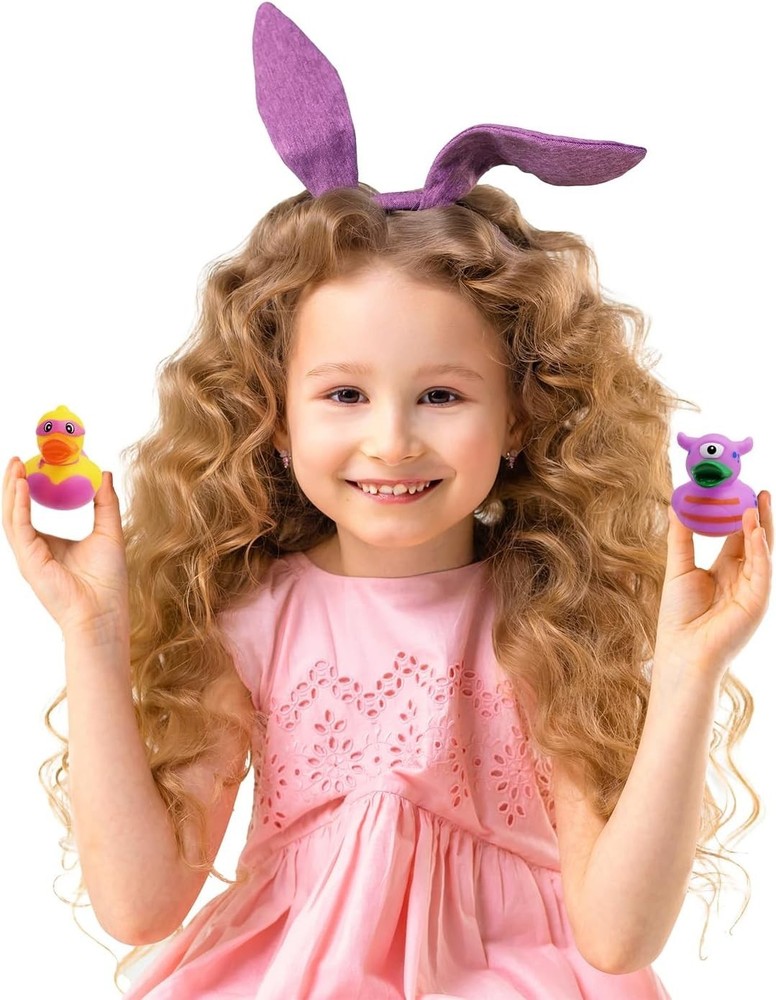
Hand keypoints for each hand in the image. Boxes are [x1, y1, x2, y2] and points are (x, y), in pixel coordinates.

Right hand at [2, 456, 128, 639]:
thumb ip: (104, 503)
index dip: (30, 486)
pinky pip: (19, 527)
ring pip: (11, 516)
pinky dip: (18, 505)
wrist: (104, 612)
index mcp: (48, 544)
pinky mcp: (29, 561)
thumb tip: (104, 474)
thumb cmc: (107, 580)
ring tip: (16, 465)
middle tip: (19, 458)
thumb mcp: (109, 531)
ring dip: (11, 489)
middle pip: (16, 510)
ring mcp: (29, 556)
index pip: (31, 509)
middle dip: (14, 483)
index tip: (35, 462)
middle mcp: (34, 549)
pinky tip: (21, 485)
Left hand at [654, 491, 772, 681]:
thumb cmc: (680, 617)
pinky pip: (762, 569)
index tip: (737, 490)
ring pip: (762, 551)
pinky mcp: (757, 602)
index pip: (737, 537)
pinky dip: (761, 548)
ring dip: (762, 526)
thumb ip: (681, 537)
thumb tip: (676, 506)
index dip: (738, 515)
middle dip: (759, 516)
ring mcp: (752, 590)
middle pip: (755, 541)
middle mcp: (743, 579)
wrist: (683, 652)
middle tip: (760, 490)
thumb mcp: (679, 568)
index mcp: (725, 572)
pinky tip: (756, 528)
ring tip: (758, 501)